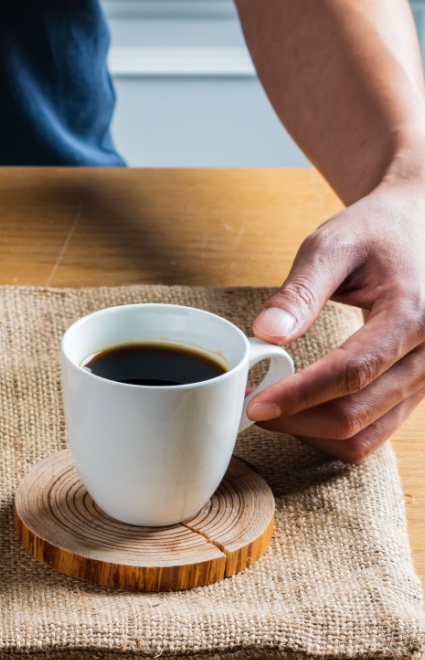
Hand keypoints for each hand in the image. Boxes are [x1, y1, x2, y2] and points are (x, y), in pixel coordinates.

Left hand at [246, 181, 424, 461]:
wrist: (418, 227)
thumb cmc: (375, 232)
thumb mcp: (331, 247)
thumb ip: (299, 292)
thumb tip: (265, 333)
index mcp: (414, 313)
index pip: (353, 371)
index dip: (301, 394)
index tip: (256, 404)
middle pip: (360, 411)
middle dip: (299, 419)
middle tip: (251, 408)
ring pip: (369, 432)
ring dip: (315, 432)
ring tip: (271, 412)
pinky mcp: (417, 387)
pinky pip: (378, 429)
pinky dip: (336, 432)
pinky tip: (301, 412)